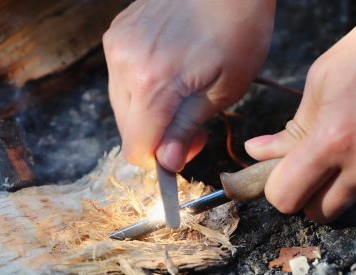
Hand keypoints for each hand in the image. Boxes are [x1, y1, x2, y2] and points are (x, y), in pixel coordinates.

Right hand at [103, 0, 274, 170]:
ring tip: (182, 91)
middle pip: (128, 130)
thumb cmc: (238, 29)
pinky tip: (169, 69)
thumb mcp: (224, 90)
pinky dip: (141, 86)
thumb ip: (187, 129)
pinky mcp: (116, 34)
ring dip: (149, 112)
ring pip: (122, 106)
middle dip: (157, 136)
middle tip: (193, 120)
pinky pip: (120, 79)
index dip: (160, 159)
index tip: (185, 147)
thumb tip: (166, 163)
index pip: (136, 149)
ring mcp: (116, 46)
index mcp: (151, 83)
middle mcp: (124, 65)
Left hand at [245, 0, 355, 222]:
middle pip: (320, 213)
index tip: (283, 177)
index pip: (286, 198)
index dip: (279, 189)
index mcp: (335, 139)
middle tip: (318, 168)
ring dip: (352, 181)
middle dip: (311, 195)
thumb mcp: (324, 79)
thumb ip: (291, 128)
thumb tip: (258, 152)